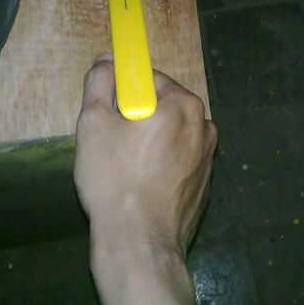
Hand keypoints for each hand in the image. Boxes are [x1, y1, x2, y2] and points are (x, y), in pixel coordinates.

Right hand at [74, 56, 217, 304]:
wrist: (140, 245)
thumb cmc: (114, 179)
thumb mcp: (94, 123)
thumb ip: (99, 82)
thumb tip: (106, 60)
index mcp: (184, 104)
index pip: (149, 79)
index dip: (123, 93)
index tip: (108, 114)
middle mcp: (205, 124)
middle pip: (162, 105)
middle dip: (137, 117)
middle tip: (112, 142)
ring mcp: (209, 156)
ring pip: (170, 133)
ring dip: (149, 140)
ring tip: (125, 167)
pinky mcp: (206, 182)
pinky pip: (179, 158)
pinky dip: (162, 162)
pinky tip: (142, 184)